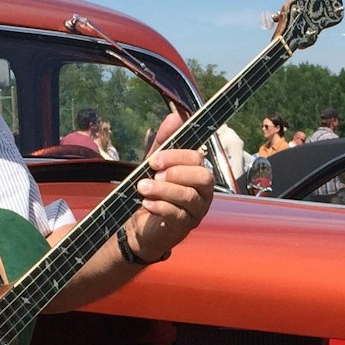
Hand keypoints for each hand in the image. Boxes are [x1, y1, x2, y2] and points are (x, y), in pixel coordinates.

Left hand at [129, 114, 215, 260]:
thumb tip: (174, 117)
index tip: (154, 159)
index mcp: (197, 173)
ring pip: (190, 196)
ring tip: (143, 188)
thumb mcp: (154, 165)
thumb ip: (164, 142)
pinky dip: (160, 206)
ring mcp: (196, 211)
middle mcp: (203, 192)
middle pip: (203, 177)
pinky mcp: (185, 227)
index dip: (177, 156)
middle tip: (154, 174)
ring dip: (163, 190)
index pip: (197, 159)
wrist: (141, 226)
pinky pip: (178, 214)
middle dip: (177, 173)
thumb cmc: (152, 192)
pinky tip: (146, 204)